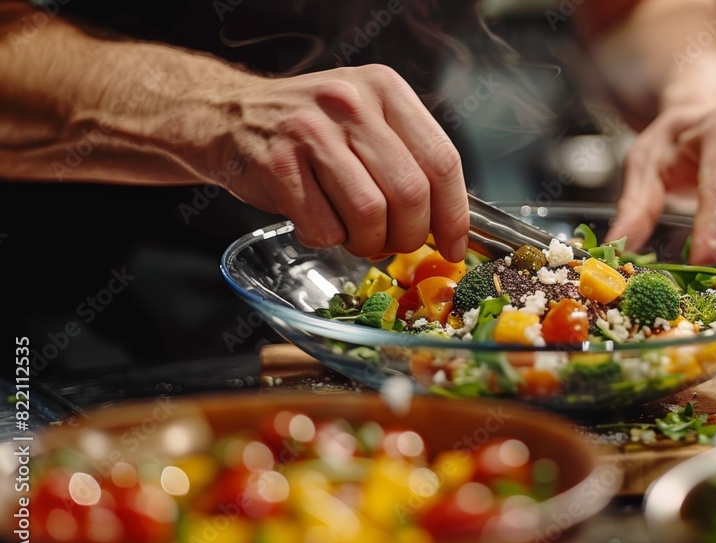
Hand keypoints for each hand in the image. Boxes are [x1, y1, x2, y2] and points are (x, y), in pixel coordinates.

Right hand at [210, 64, 469, 261]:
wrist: (227, 116)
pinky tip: (318, 223)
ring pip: (369, 214)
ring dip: (368, 242)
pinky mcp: (278, 164)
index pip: (441, 160)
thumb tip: (451, 222)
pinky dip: (327, 239)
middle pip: (410, 193)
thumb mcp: (365, 118)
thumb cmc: (309, 129)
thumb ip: (408, 157)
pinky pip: (323, 227)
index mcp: (385, 89)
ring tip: (357, 237)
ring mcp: (311, 132)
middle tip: (395, 244)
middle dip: (408, 235)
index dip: (454, 215)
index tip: (455, 247)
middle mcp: (351, 103)